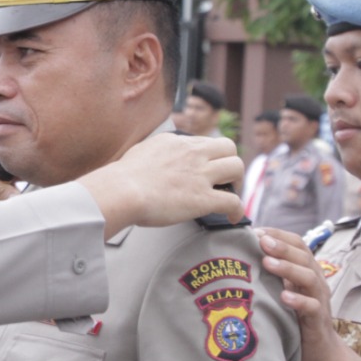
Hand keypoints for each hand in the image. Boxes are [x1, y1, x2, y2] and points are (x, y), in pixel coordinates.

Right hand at [79, 133, 242, 234]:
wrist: (122, 190)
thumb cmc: (122, 177)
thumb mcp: (141, 151)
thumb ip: (155, 151)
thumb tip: (154, 159)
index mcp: (177, 142)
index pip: (205, 142)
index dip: (209, 156)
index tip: (206, 168)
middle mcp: (193, 154)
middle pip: (228, 147)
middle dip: (229, 162)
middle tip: (223, 179)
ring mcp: (201, 175)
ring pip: (237, 168)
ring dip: (237, 182)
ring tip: (229, 194)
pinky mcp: (204, 198)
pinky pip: (234, 201)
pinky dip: (238, 210)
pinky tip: (234, 218)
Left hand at [255, 229, 340, 360]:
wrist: (319, 350)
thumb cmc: (294, 316)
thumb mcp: (282, 290)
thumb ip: (270, 273)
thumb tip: (240, 252)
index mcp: (306, 269)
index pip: (297, 243)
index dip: (278, 234)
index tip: (255, 230)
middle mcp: (315, 281)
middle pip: (303, 256)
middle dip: (281, 246)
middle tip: (261, 241)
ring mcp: (318, 299)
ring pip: (309, 277)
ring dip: (287, 268)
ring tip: (267, 263)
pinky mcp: (318, 320)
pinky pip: (312, 307)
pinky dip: (299, 300)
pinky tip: (284, 296)